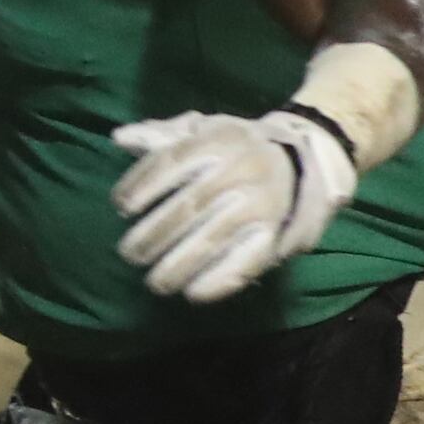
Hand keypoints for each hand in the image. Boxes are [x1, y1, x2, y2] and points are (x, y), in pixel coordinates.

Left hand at [108, 106, 357, 302]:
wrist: (304, 157)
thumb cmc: (238, 146)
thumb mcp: (205, 129)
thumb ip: (162, 135)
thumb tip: (121, 138)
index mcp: (220, 141)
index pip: (172, 162)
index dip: (141, 185)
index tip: (120, 207)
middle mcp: (242, 170)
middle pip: (189, 206)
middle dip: (153, 234)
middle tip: (130, 254)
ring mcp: (261, 203)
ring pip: (213, 238)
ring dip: (179, 265)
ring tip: (155, 282)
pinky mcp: (276, 232)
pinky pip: (248, 261)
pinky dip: (219, 281)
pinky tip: (193, 293)